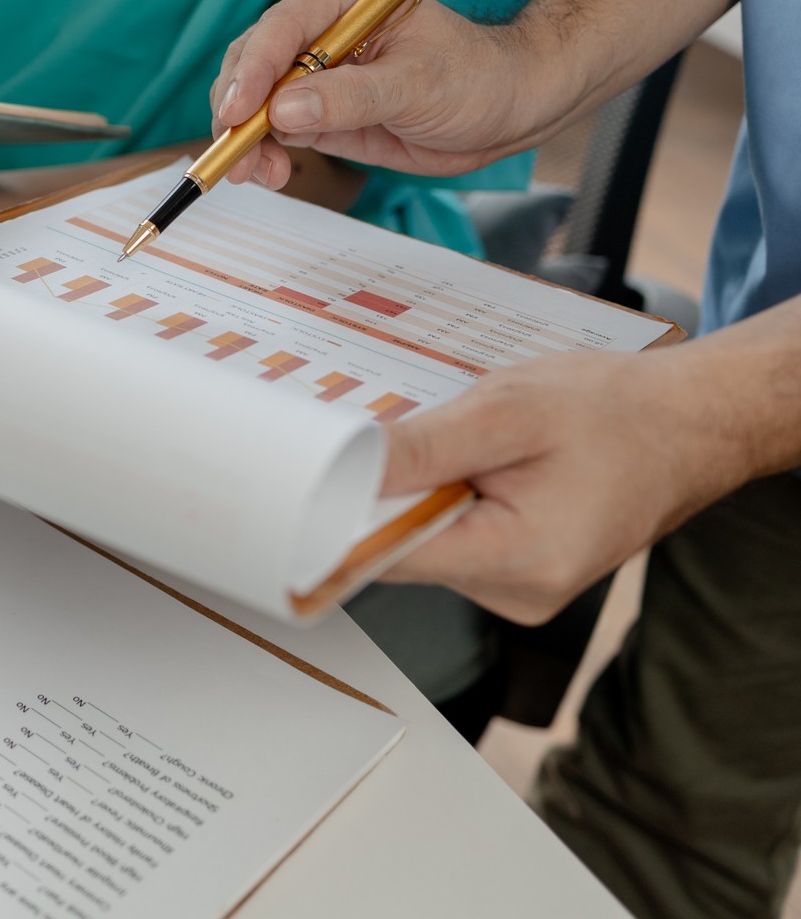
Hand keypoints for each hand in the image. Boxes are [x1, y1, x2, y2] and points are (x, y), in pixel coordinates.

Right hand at [207, 0, 565, 188]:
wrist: (506, 109)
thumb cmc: (476, 78)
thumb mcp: (418, 86)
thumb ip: (351, 97)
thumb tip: (283, 110)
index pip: (280, 27)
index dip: (251, 70)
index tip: (238, 112)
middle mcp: (317, 27)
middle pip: (251, 62)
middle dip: (236, 110)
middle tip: (236, 154)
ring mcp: (312, 70)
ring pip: (252, 99)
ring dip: (243, 138)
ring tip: (255, 174)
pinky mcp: (314, 109)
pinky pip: (271, 129)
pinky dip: (260, 152)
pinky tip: (269, 174)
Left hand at [377, 346, 740, 624]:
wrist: (691, 423)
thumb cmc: (619, 412)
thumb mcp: (509, 410)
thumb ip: (423, 447)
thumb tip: (345, 471)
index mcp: (520, 561)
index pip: (391, 556)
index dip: (345, 515)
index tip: (312, 479)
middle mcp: (516, 593)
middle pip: (404, 550)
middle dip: (395, 492)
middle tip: (411, 434)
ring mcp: (517, 589)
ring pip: (427, 541)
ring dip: (427, 490)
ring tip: (472, 446)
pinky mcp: (518, 573)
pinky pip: (455, 537)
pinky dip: (453, 498)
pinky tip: (484, 464)